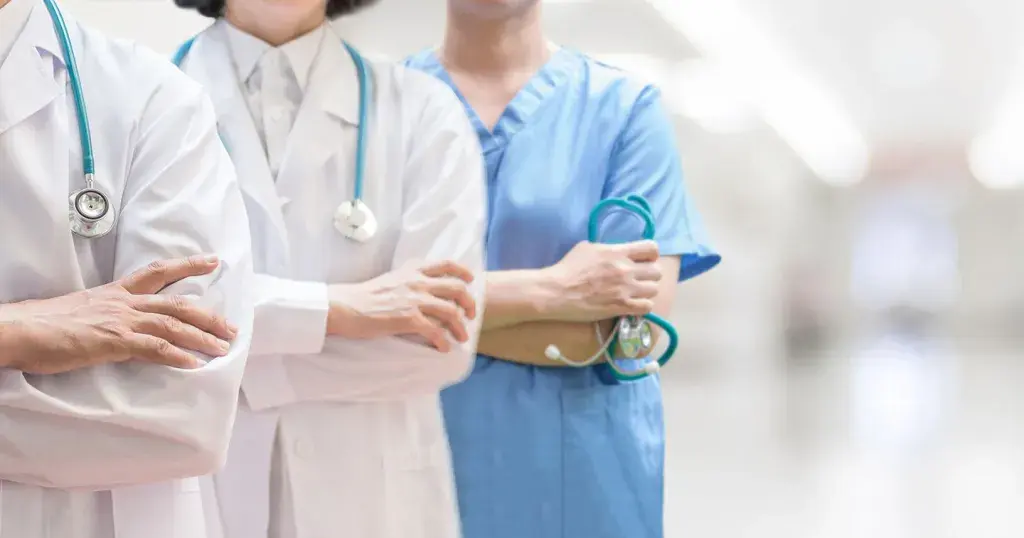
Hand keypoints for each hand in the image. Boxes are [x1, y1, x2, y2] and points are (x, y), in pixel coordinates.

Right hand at [0, 255, 237, 373]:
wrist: (19, 329)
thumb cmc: (45, 324)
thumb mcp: (84, 311)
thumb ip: (107, 316)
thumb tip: (120, 327)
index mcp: (115, 293)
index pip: (158, 272)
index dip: (187, 265)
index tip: (212, 260)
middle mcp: (123, 302)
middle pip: (177, 303)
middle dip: (208, 315)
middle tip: (232, 327)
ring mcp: (120, 321)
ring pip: (172, 324)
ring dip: (202, 337)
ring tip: (223, 348)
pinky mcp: (114, 341)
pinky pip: (154, 347)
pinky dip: (177, 356)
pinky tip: (193, 364)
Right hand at [326, 260, 476, 351]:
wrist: (345, 306)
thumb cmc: (366, 296)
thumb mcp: (393, 279)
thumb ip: (411, 279)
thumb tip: (428, 290)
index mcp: (413, 270)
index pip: (446, 264)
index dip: (463, 272)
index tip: (471, 280)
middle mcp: (417, 282)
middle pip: (457, 288)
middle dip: (469, 303)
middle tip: (470, 315)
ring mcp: (414, 300)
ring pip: (451, 311)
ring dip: (461, 327)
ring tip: (461, 337)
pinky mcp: (408, 318)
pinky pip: (435, 331)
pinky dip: (443, 341)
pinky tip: (443, 348)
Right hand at [543, 240, 661, 321]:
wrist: (557, 291)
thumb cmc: (568, 268)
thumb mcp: (587, 248)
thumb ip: (607, 249)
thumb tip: (616, 251)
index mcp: (618, 252)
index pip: (651, 248)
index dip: (651, 254)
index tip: (646, 260)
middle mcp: (626, 269)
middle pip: (657, 271)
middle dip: (650, 275)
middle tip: (639, 280)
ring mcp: (625, 289)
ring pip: (654, 289)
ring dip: (647, 291)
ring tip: (636, 294)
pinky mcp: (621, 306)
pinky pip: (647, 306)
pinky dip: (643, 306)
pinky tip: (633, 305)